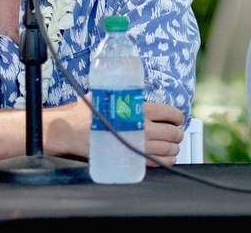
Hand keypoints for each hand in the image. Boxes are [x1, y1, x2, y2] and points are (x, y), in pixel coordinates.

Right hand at [45, 100, 183, 165]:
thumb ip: (124, 93)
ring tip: (172, 145)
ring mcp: (139, 145)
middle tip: (175, 132)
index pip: (170, 113)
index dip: (178, 116)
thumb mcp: (108, 94)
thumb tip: (132, 88)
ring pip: (169, 149)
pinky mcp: (132, 159)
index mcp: (140, 109)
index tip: (178, 119)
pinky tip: (166, 157)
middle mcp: (143, 128)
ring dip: (174, 147)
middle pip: (173, 132)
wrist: (72, 131)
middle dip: (177, 133)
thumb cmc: (88, 112)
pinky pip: (158, 163)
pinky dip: (167, 160)